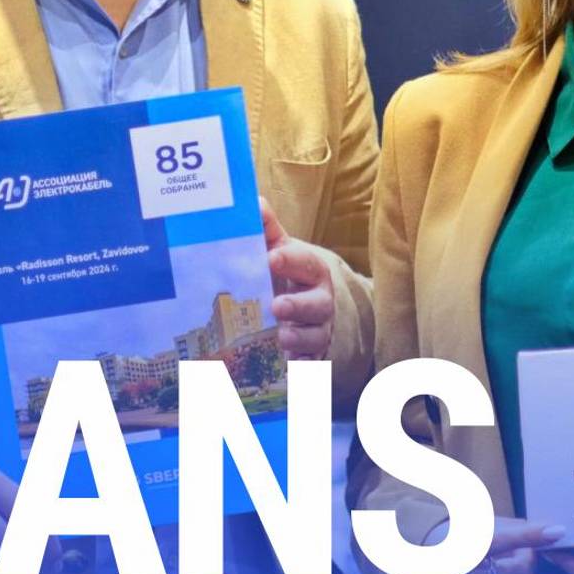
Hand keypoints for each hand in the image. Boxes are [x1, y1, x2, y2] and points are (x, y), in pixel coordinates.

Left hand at [262, 197, 336, 361]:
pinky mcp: (312, 357)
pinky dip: (301, 370)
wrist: (309, 305)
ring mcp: (318, 331)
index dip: (291, 261)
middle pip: (316, 305)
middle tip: (276, 306)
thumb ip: (267, 228)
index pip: (306, 263)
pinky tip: (289, 372)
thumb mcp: (279, 250)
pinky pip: (311, 367)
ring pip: (315, 337)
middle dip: (298, 306)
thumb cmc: (288, 274)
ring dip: (299, 339)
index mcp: (312, 271)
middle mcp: (320, 302)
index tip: (271, 258)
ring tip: (282, 338)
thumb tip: (253, 201)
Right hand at [423, 517, 564, 573]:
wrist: (421, 561)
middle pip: (517, 573)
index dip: (530, 536)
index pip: (500, 541)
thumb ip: (512, 528)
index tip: (557, 532)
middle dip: (529, 560)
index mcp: (456, 545)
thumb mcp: (477, 522)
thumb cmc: (454, 535)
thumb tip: (551, 532)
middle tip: (524, 551)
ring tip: (513, 568)